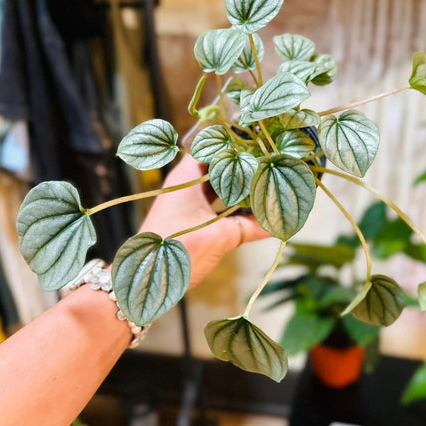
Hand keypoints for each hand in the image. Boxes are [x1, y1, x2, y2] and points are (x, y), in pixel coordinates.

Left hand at [139, 155, 269, 288]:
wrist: (145, 279)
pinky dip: (230, 203)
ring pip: (217, 184)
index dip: (239, 145)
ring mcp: (185, 200)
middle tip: (270, 166)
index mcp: (186, 176)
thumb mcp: (220, 237)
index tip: (263, 147)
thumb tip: (280, 221)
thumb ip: (252, 227)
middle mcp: (184, 183)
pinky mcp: (188, 216)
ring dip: (238, 186)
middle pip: (218, 165)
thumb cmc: (177, 252)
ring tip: (265, 184)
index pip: (215, 147)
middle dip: (243, 167)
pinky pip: (213, 201)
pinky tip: (250, 209)